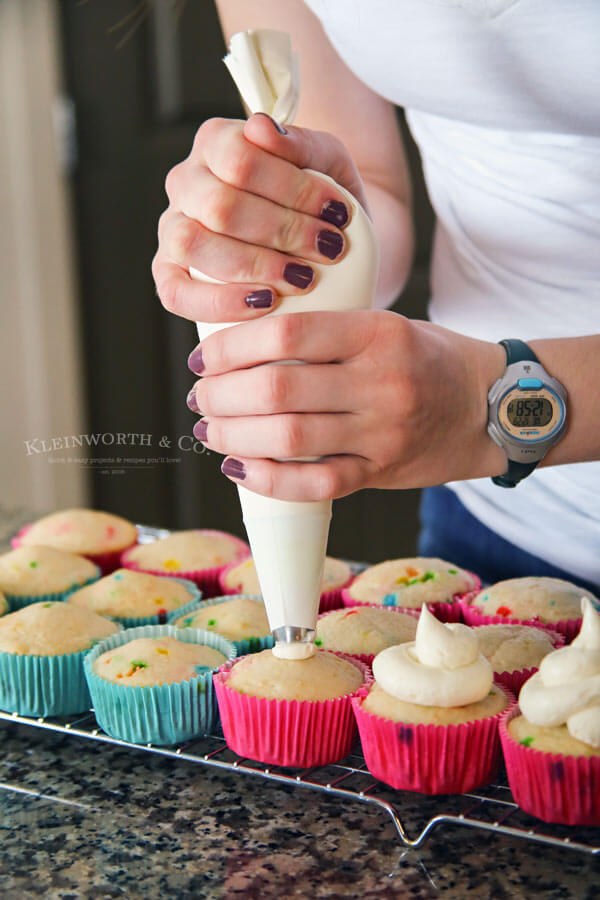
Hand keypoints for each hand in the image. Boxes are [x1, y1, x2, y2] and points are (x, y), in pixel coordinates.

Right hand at [153, 113, 368, 322]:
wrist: (320, 241)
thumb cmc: (320, 200)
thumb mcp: (328, 162)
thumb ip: (302, 143)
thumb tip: (261, 128)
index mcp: (216, 142)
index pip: (240, 158)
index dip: (293, 189)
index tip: (338, 214)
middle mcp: (185, 182)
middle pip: (220, 205)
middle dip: (282, 232)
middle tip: (328, 250)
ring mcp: (172, 230)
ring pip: (192, 244)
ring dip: (255, 265)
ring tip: (303, 278)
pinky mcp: (169, 275)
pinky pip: (175, 293)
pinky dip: (221, 302)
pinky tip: (266, 302)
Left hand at [187, 310, 507, 499]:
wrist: (490, 406)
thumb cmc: (427, 359)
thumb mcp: (385, 326)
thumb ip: (325, 336)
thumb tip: (241, 350)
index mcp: (376, 333)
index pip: (286, 335)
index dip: (232, 347)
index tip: (204, 357)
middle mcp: (381, 381)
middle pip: (278, 391)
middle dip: (222, 396)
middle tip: (202, 397)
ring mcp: (383, 431)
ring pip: (290, 439)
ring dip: (234, 437)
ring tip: (211, 430)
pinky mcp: (383, 470)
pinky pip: (317, 484)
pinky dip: (270, 479)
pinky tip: (240, 468)